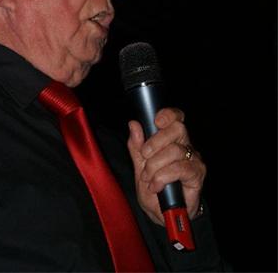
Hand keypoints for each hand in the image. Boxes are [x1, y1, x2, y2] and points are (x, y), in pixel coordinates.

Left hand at [127, 107, 205, 224]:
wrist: (163, 216)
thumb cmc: (154, 190)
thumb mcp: (140, 167)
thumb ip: (137, 147)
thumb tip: (134, 124)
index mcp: (171, 140)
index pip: (176, 118)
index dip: (168, 114)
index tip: (156, 121)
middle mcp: (185, 146)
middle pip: (177, 128)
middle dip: (156, 141)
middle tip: (145, 156)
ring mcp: (193, 160)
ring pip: (175, 150)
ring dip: (156, 165)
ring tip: (148, 178)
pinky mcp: (197, 175)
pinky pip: (180, 168)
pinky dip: (163, 177)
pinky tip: (157, 185)